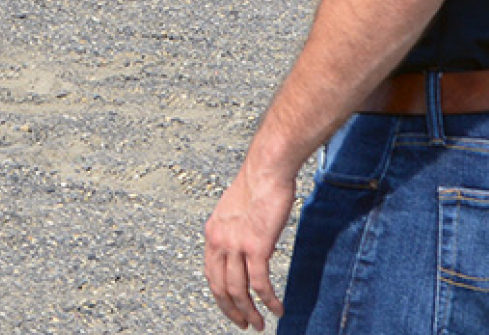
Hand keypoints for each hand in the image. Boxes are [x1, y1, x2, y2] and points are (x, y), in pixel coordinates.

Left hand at [204, 160, 296, 329]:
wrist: (267, 168)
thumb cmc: (257, 184)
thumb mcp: (235, 210)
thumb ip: (235, 232)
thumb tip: (248, 250)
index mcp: (212, 232)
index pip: (210, 273)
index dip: (220, 295)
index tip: (231, 307)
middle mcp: (219, 241)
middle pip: (221, 287)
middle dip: (232, 310)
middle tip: (244, 324)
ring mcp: (236, 245)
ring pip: (238, 290)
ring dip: (250, 312)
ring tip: (261, 324)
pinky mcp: (256, 246)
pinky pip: (260, 284)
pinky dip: (268, 301)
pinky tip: (277, 308)